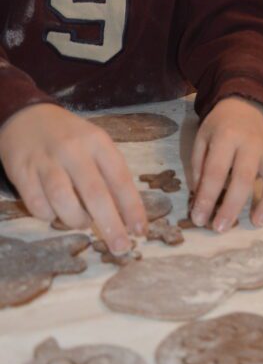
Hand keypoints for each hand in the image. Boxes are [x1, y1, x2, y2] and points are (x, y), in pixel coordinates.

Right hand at [0, 103, 145, 253]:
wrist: (26, 116)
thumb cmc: (69, 136)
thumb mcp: (94, 143)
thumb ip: (108, 173)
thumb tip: (125, 215)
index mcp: (97, 141)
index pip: (120, 177)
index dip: (132, 206)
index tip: (140, 230)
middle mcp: (73, 149)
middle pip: (94, 193)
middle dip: (110, 224)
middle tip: (120, 247)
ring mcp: (46, 160)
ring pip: (63, 200)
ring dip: (76, 220)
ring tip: (81, 223)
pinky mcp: (22, 171)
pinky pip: (37, 204)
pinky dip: (48, 216)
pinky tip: (54, 212)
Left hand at [190, 96, 262, 231]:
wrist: (245, 106)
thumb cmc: (220, 126)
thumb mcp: (202, 138)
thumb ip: (199, 167)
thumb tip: (200, 199)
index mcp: (227, 137)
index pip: (216, 171)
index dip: (207, 197)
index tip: (198, 218)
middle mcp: (251, 144)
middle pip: (244, 178)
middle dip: (232, 207)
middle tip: (220, 228)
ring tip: (256, 222)